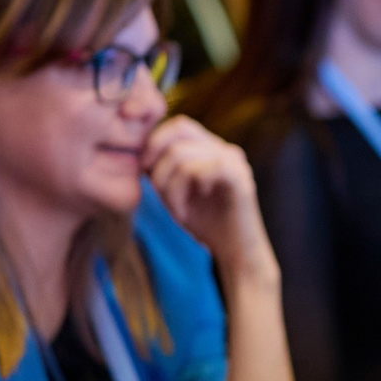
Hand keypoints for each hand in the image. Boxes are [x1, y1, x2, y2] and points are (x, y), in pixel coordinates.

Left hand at [145, 116, 277, 283]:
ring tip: (173, 210)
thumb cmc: (206, 225)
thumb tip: (140, 154)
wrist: (236, 255)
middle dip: (156, 159)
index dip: (154, 142)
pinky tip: (183, 213)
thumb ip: (163, 169)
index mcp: (214, 149)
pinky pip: (198, 170)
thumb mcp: (176, 192)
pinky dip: (181, 193)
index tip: (144, 173)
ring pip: (182, 155)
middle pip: (180, 129)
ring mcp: (235, 162)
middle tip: (153, 188)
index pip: (179, 125)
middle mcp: (226, 150)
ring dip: (167, 186)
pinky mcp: (239, 179)